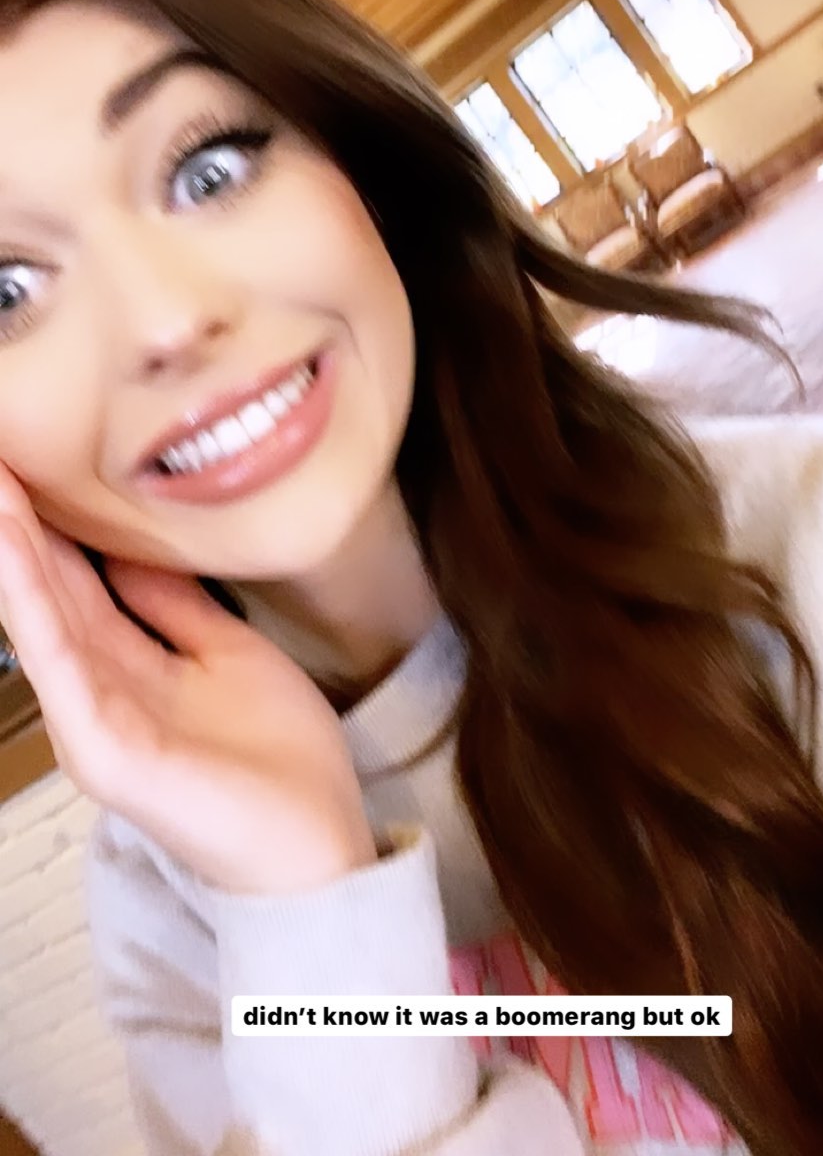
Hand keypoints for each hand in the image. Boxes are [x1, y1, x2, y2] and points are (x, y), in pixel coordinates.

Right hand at [0, 465, 375, 894]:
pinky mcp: (104, 749)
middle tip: (0, 455)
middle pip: (50, 591)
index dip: (50, 521)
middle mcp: (99, 690)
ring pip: (44, 617)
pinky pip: (65, 663)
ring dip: (12, 547)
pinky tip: (14, 550)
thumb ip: (173, 605)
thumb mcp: (225, 651)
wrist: (315, 843)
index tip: (28, 460)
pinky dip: (35, 604)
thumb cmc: (278, 761)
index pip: (76, 581)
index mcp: (128, 668)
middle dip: (19, 522)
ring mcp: (94, 721)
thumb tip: (130, 550)